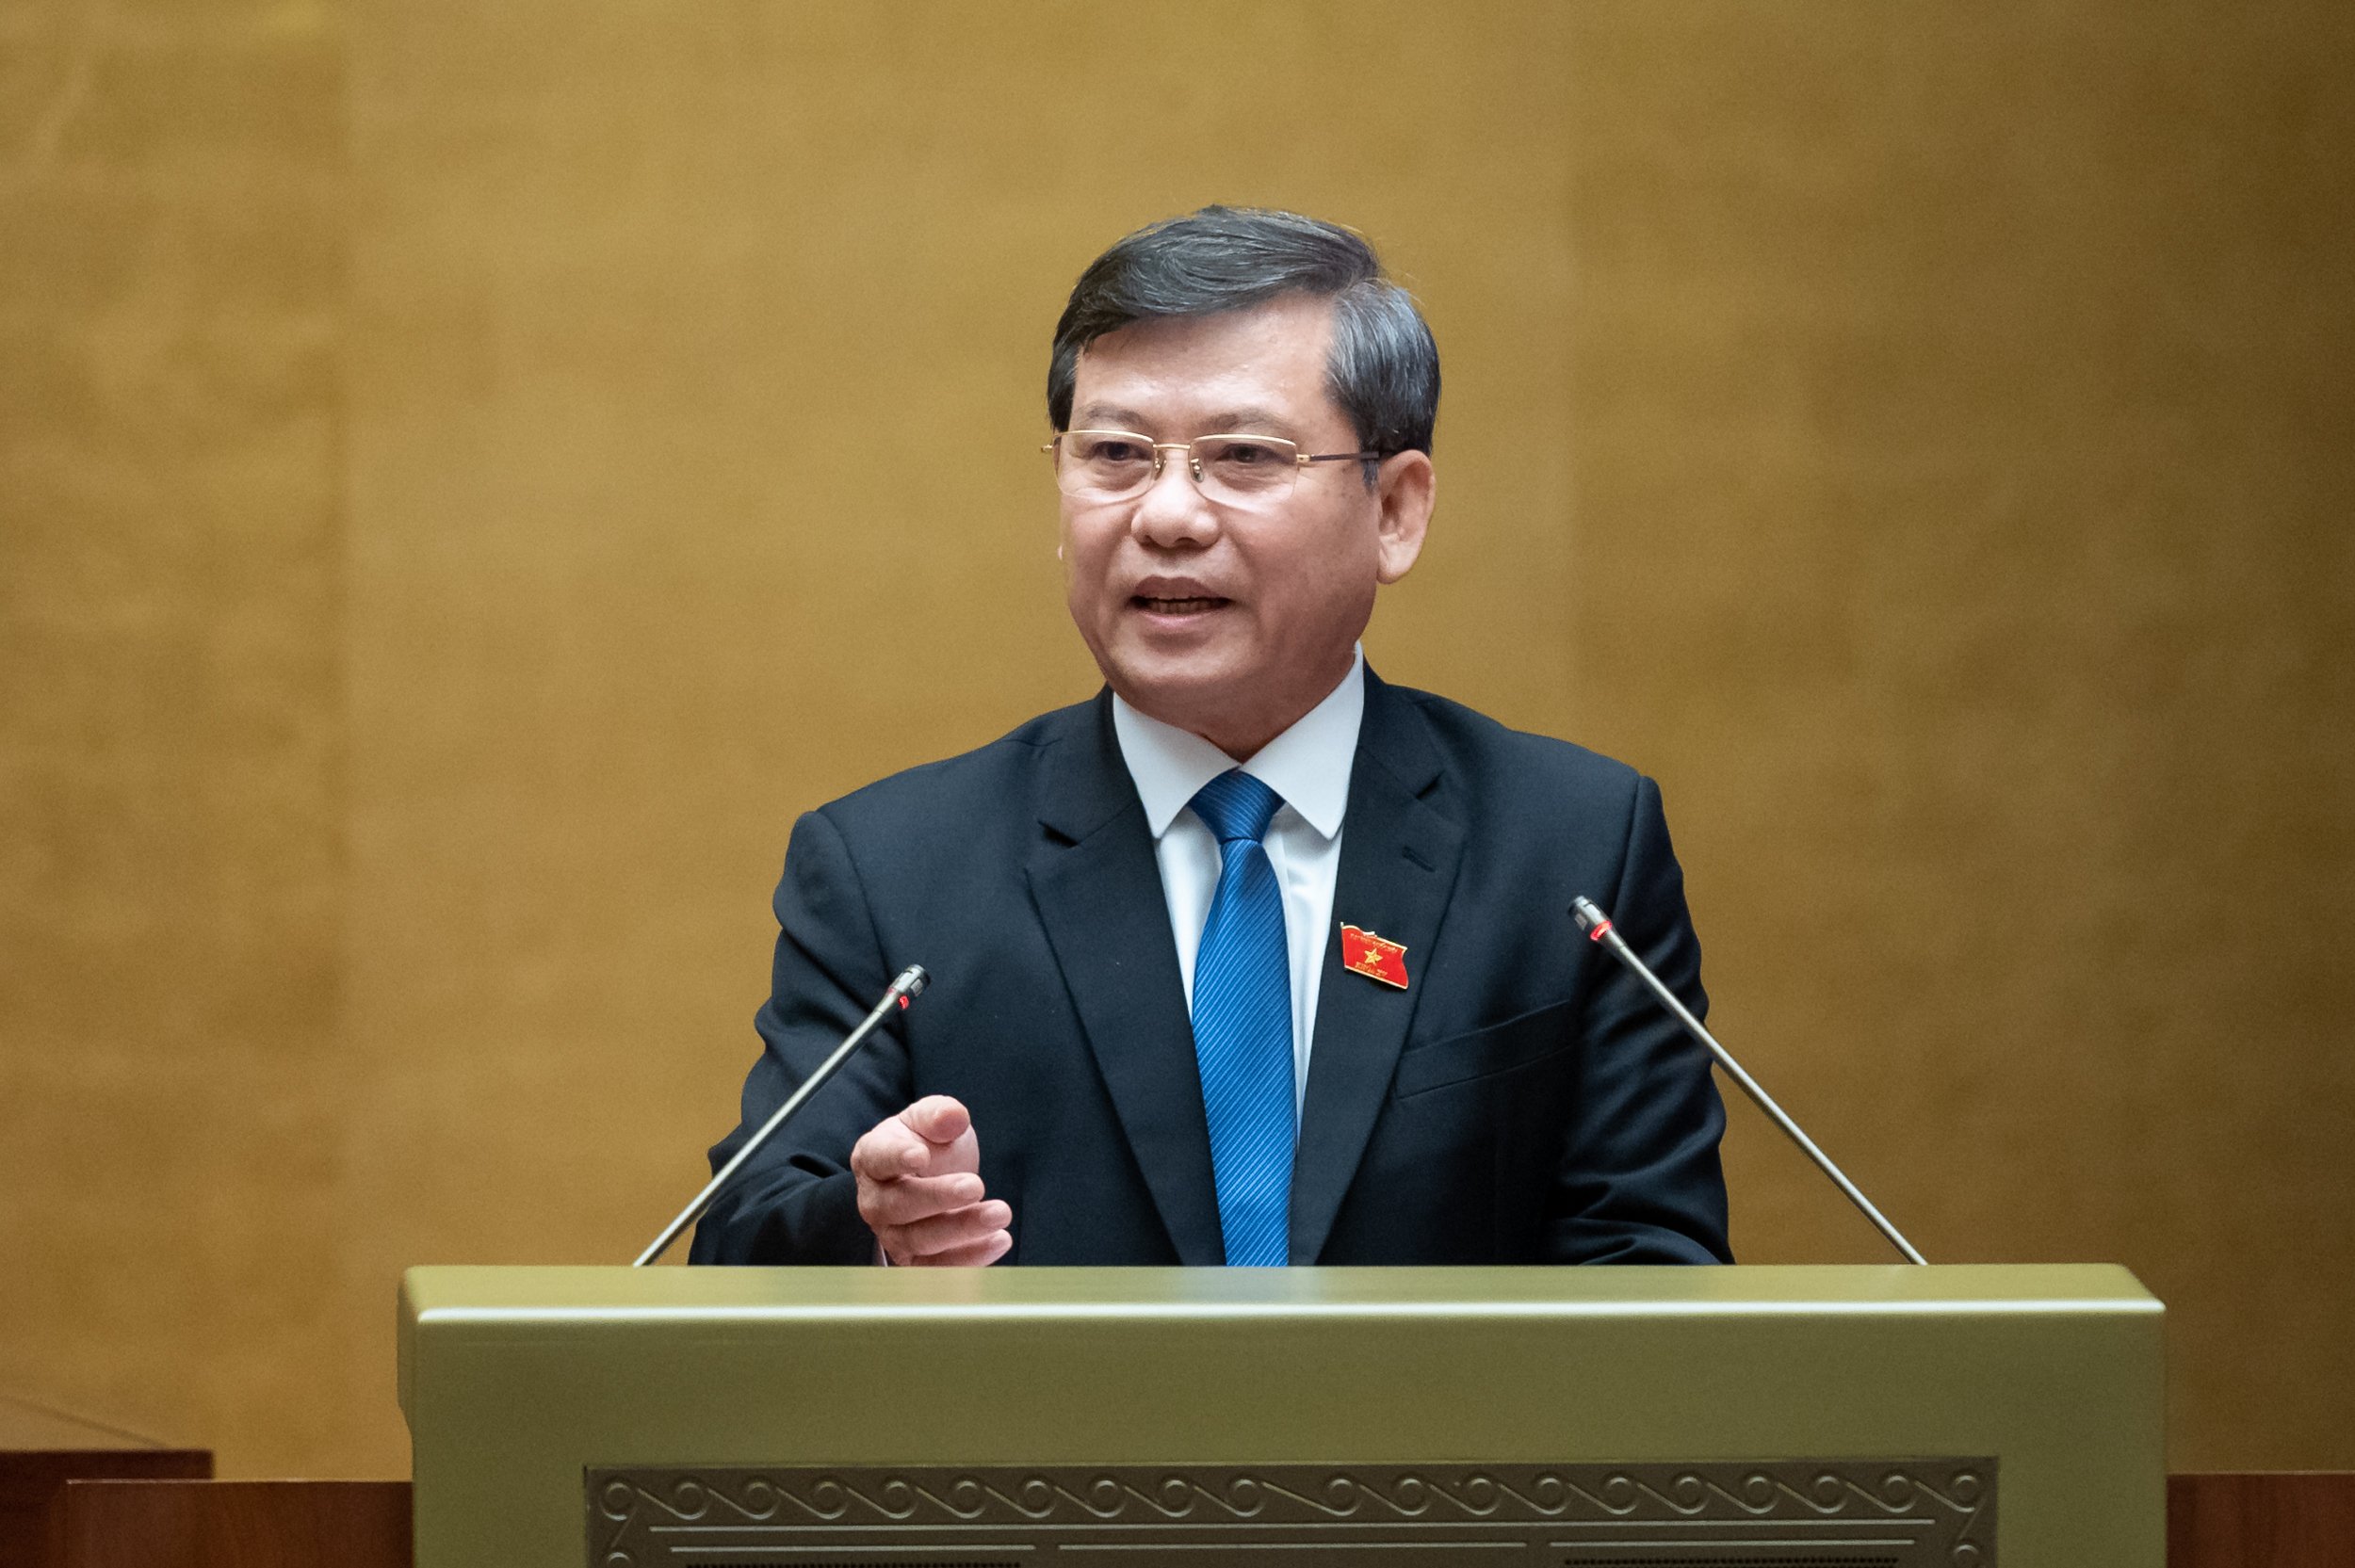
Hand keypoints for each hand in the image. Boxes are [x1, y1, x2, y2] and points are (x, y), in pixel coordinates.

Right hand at [850, 1096, 1012, 1265]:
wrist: (931, 1179)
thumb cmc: (927, 1144)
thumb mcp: (931, 1120)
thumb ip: (938, 1115)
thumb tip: (953, 1116)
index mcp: (872, 1158)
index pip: (879, 1158)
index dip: (896, 1157)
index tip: (921, 1155)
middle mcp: (876, 1201)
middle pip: (899, 1205)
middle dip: (939, 1197)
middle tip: (975, 1185)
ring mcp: (892, 1235)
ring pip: (919, 1240)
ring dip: (961, 1230)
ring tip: (999, 1213)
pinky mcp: (915, 1261)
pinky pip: (937, 1269)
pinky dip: (968, 1260)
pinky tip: (999, 1240)